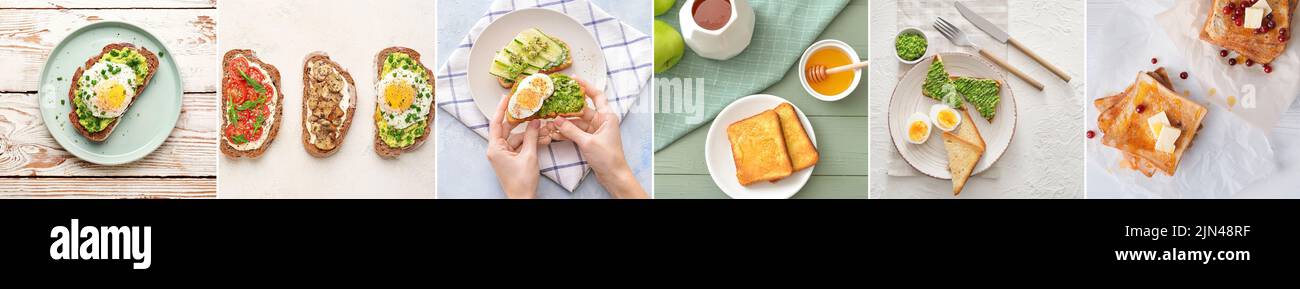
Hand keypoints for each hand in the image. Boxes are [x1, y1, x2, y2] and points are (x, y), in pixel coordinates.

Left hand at [486, 95, 540, 198]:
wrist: (523, 199)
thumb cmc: (521, 182)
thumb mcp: (529, 156)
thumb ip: (532, 137)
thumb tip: (535, 122)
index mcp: (495, 148)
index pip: (495, 123)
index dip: (501, 109)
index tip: (506, 97)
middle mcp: (497, 150)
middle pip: (508, 129)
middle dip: (521, 122)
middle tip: (530, 109)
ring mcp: (504, 155)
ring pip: (517, 138)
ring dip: (530, 134)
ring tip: (543, 129)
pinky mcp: (512, 159)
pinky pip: (521, 146)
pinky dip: (531, 142)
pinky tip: (542, 139)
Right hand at [550, 78, 647, 198]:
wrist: (613, 175)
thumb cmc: (607, 157)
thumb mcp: (587, 142)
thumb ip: (571, 130)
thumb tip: (557, 120)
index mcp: (607, 116)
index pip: (596, 95)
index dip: (586, 86)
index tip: (574, 79)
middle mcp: (602, 120)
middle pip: (583, 110)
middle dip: (568, 108)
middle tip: (554, 102)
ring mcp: (596, 130)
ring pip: (578, 122)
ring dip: (565, 123)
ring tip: (550, 120)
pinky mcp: (591, 139)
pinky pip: (577, 132)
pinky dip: (568, 132)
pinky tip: (556, 132)